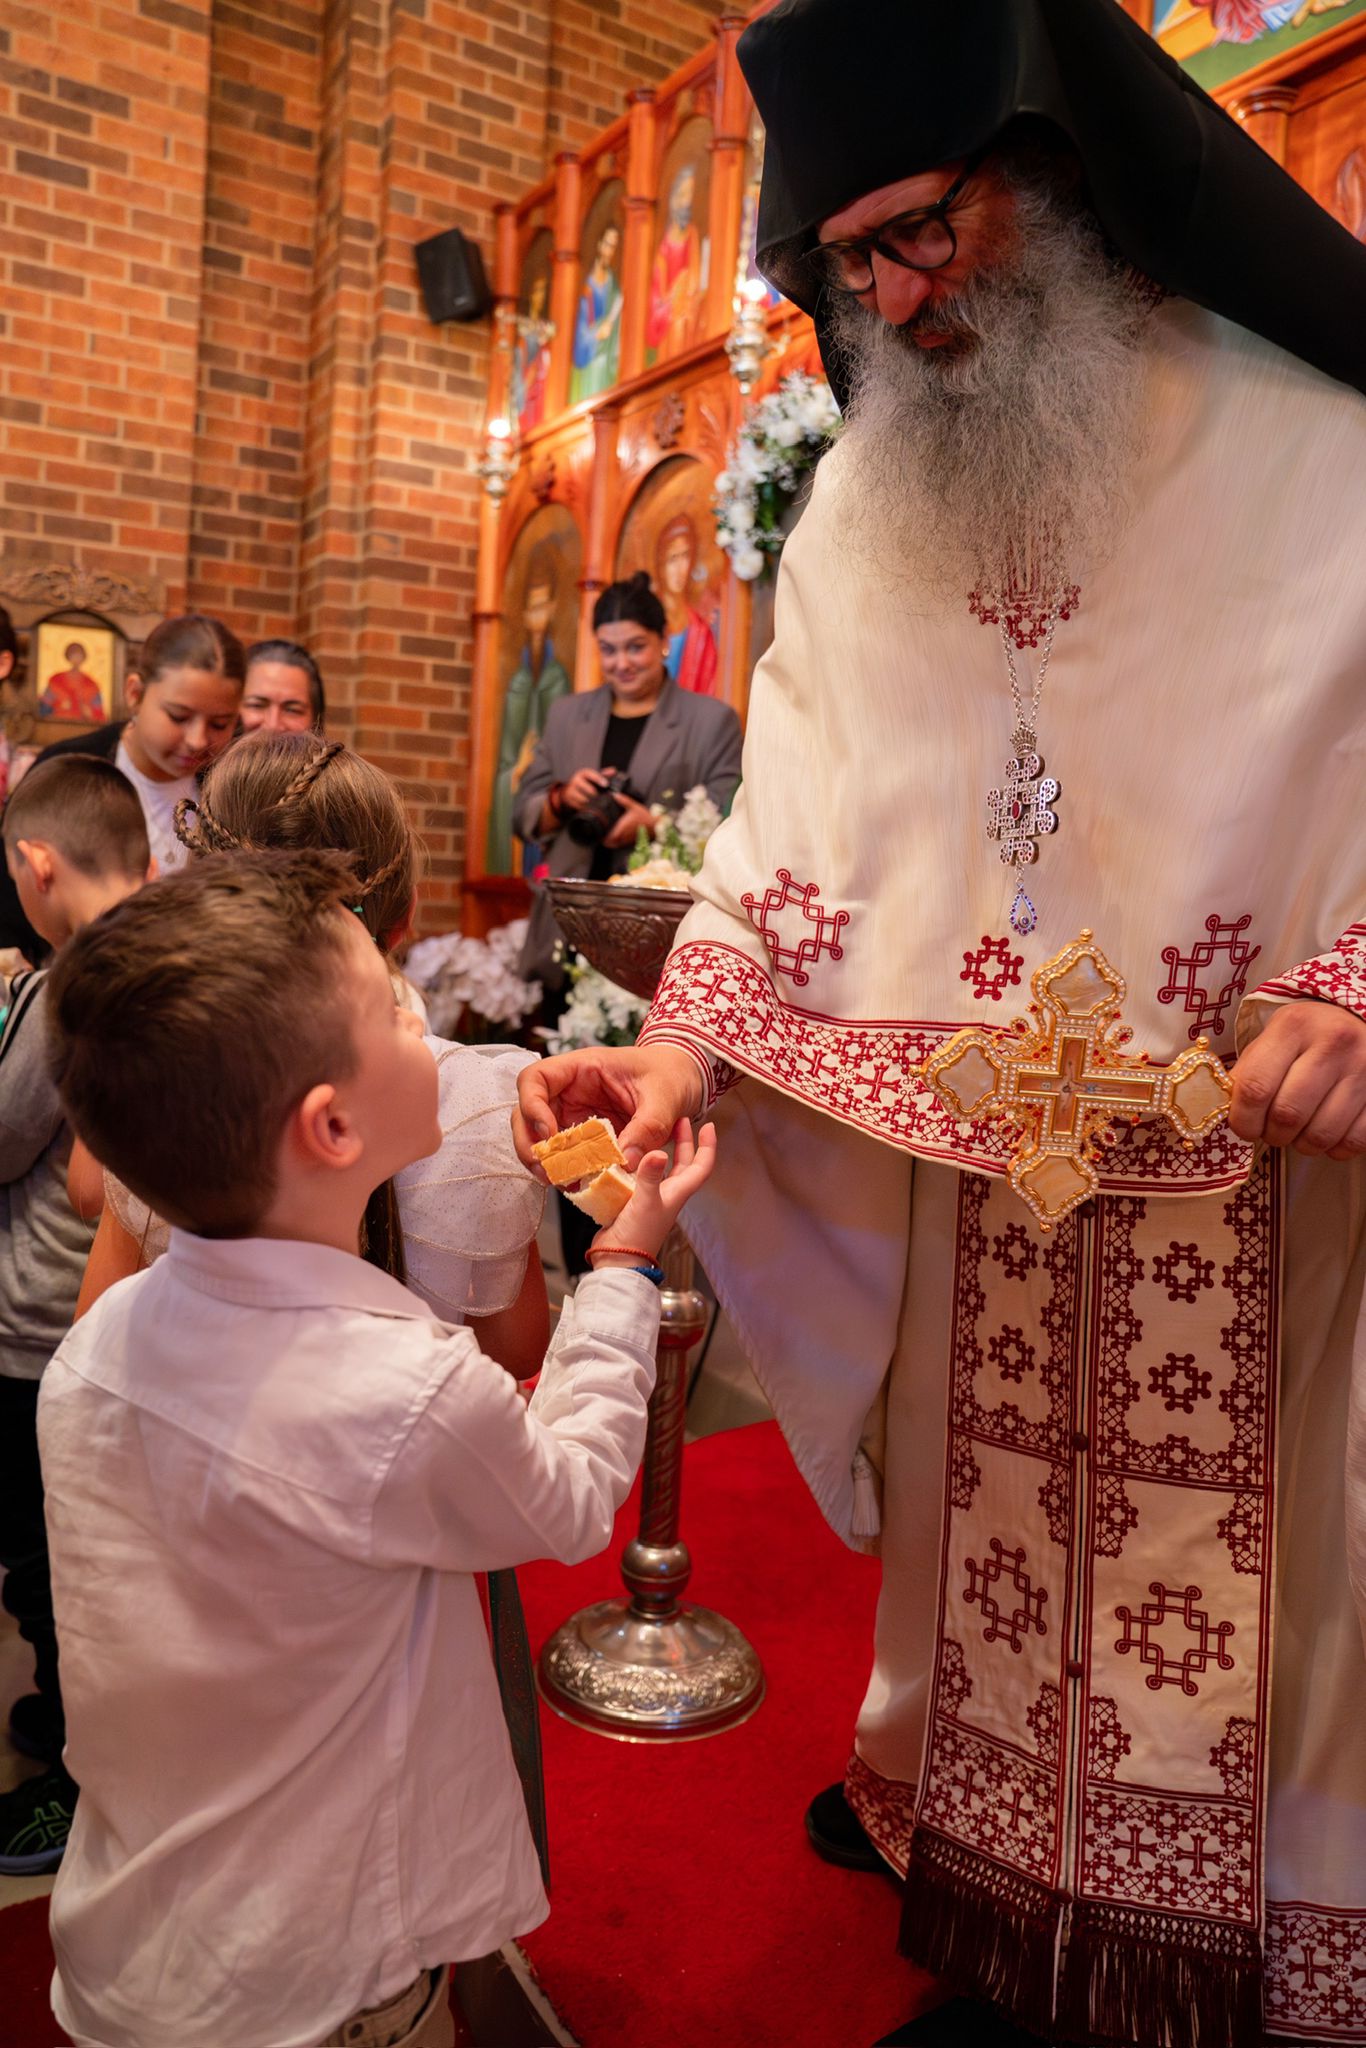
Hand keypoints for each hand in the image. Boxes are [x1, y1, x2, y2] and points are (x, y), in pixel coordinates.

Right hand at [515, 1042, 704, 1170]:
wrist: (683, 1083)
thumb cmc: (671, 1077)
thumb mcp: (665, 1099)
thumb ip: (647, 1128)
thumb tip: (625, 1161)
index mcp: (582, 1067)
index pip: (534, 1078)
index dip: (532, 1106)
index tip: (549, 1134)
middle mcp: (569, 1089)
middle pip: (526, 1111)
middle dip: (528, 1142)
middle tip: (545, 1170)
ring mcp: (573, 1111)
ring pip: (538, 1135)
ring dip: (542, 1160)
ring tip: (557, 1182)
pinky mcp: (582, 1133)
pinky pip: (562, 1151)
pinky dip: (563, 1168)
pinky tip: (573, 1184)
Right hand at [561, 767, 611, 811]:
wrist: (567, 792)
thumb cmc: (584, 784)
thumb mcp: (592, 777)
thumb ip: (603, 774)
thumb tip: (614, 770)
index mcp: (582, 773)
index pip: (590, 774)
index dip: (598, 779)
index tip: (606, 784)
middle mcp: (575, 781)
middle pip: (589, 790)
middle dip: (596, 795)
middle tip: (601, 797)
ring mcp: (570, 791)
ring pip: (585, 800)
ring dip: (591, 803)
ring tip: (596, 803)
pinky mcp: (568, 800)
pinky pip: (580, 806)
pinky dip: (586, 808)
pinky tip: (590, 807)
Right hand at [592, 1119, 717, 1263]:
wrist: (618, 1260)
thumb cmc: (637, 1234)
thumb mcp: (645, 1201)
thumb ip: (650, 1176)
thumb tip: (659, 1153)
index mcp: (677, 1192)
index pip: (701, 1166)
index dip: (708, 1146)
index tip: (709, 1126)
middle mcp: (668, 1193)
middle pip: (684, 1164)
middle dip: (684, 1141)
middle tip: (679, 1120)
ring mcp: (652, 1198)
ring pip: (663, 1169)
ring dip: (662, 1150)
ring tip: (653, 1132)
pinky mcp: (634, 1201)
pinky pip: (643, 1176)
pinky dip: (640, 1163)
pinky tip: (630, 1154)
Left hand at [603, 797, 655, 848]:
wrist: (655, 825)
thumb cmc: (645, 816)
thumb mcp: (634, 806)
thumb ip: (624, 800)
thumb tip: (615, 795)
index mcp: (622, 827)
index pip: (609, 837)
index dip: (602, 837)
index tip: (598, 833)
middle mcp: (624, 835)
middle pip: (610, 843)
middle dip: (604, 840)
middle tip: (599, 835)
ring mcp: (627, 839)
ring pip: (615, 845)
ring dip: (609, 843)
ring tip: (604, 838)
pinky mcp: (631, 841)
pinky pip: (621, 845)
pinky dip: (616, 843)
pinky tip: (614, 839)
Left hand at [1229, 1000, 1365, 1158]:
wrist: (1363, 1018)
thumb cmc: (1310, 1033)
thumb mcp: (1276, 1035)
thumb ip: (1251, 1070)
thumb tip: (1225, 1112)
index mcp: (1294, 1026)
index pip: (1255, 1087)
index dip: (1242, 1119)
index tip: (1243, 1126)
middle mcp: (1333, 1044)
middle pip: (1287, 1115)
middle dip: (1271, 1135)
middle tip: (1271, 1131)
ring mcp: (1363, 1069)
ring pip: (1320, 1135)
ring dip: (1302, 1145)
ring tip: (1298, 1133)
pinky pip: (1352, 1142)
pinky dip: (1333, 1148)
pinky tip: (1327, 1133)